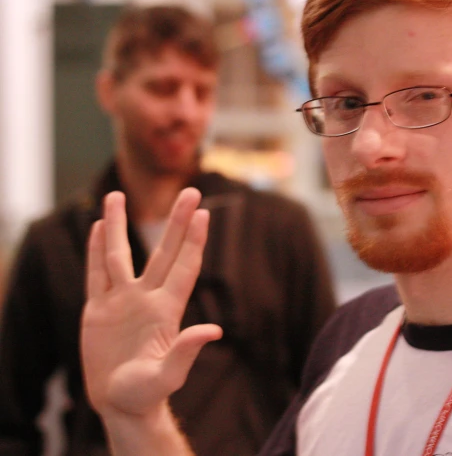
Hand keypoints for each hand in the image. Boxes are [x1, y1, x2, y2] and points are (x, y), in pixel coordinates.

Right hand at [81, 188, 222, 419]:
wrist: (121, 403)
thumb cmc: (148, 393)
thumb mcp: (168, 375)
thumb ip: (186, 351)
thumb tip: (214, 331)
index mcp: (167, 309)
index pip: (184, 267)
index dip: (193, 240)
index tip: (203, 213)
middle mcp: (147, 297)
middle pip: (163, 250)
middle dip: (175, 221)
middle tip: (189, 191)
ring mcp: (122, 301)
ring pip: (120, 254)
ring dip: (119, 224)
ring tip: (116, 194)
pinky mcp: (98, 310)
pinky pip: (96, 273)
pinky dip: (96, 250)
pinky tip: (98, 227)